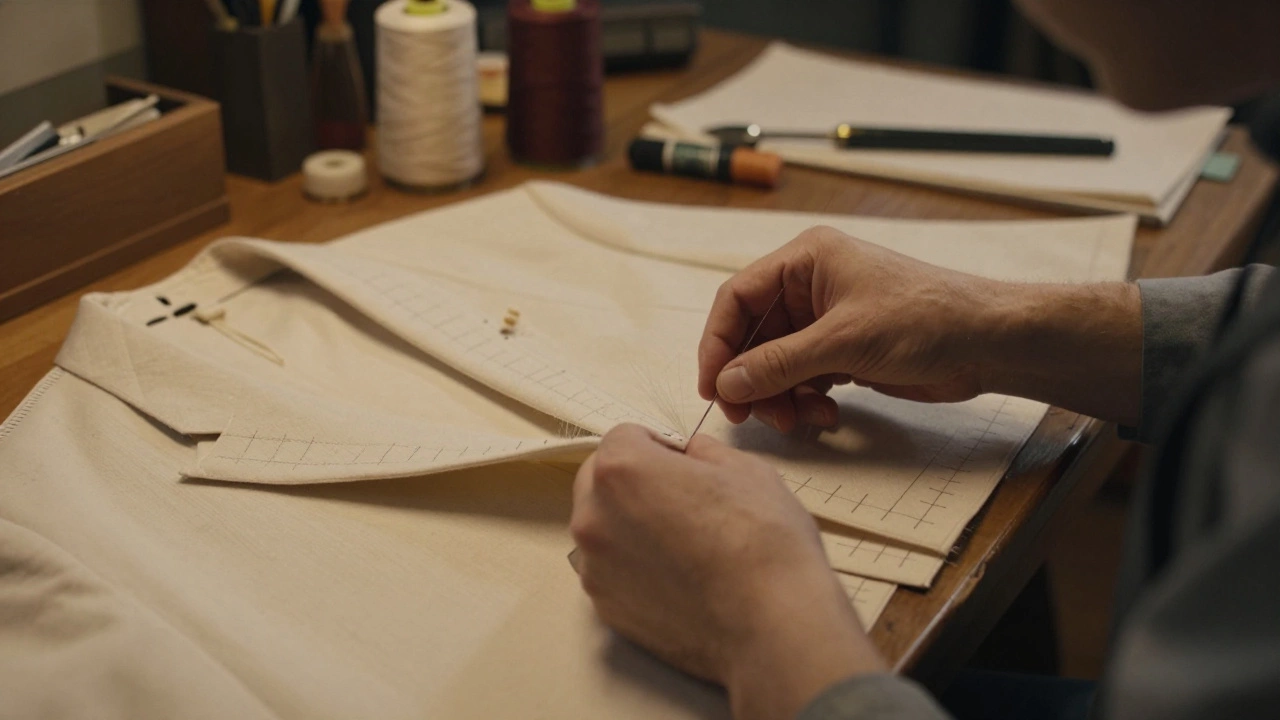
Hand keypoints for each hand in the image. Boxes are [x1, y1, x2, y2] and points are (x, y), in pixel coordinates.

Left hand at [571, 424, 885, 719]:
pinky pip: (611, 571)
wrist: (774, 626)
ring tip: (682, 544)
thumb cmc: (765, 542)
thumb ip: (703, 452)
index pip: (625, 436)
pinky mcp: (606, 608)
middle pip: (600, 480)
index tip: (684, 464)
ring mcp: (595, 567)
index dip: (661, 446)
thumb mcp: (746, 469)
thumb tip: (690, 454)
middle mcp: (594, 516)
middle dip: (633, 481)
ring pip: (603, 528)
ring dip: (629, 525)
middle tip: (681, 500)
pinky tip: (677, 576)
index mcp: (622, 468)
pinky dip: (634, 567)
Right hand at [699, 226, 1000, 432]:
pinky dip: (804, 400)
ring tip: (797, 421)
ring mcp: (826, 320)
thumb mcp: (845, 341)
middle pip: (753, 335)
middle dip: (749, 378)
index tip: (712, 386)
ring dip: (778, 396)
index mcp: (806, 260)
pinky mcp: (843, 350)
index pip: (737, 298)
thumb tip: (727, 383)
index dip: (718, 343)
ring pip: (775, 362)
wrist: (988, 343)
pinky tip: (826, 415)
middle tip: (749, 416)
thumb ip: (780, 363)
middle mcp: (810, 285)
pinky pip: (802, 377)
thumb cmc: (926, 319)